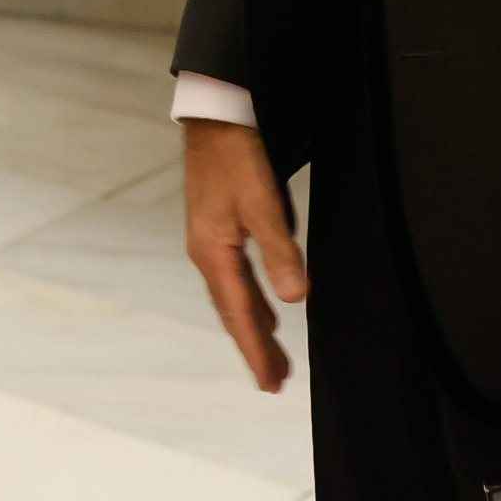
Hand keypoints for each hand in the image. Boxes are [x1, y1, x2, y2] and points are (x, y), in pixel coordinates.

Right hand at [180, 118, 307, 391]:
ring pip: (233, 297)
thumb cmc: (237, 157)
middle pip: (232, 312)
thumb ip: (280, 252)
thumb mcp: (264, 204)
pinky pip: (233, 279)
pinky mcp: (216, 230)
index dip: (256, 350)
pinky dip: (249, 301)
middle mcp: (206, 253)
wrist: (215, 118)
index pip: (239, 315)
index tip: (270, 382)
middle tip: (274, 381)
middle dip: (254, 347)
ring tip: (272, 355)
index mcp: (213, 253)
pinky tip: (265, 307)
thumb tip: (294, 300)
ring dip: (252, 327)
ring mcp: (209, 242)